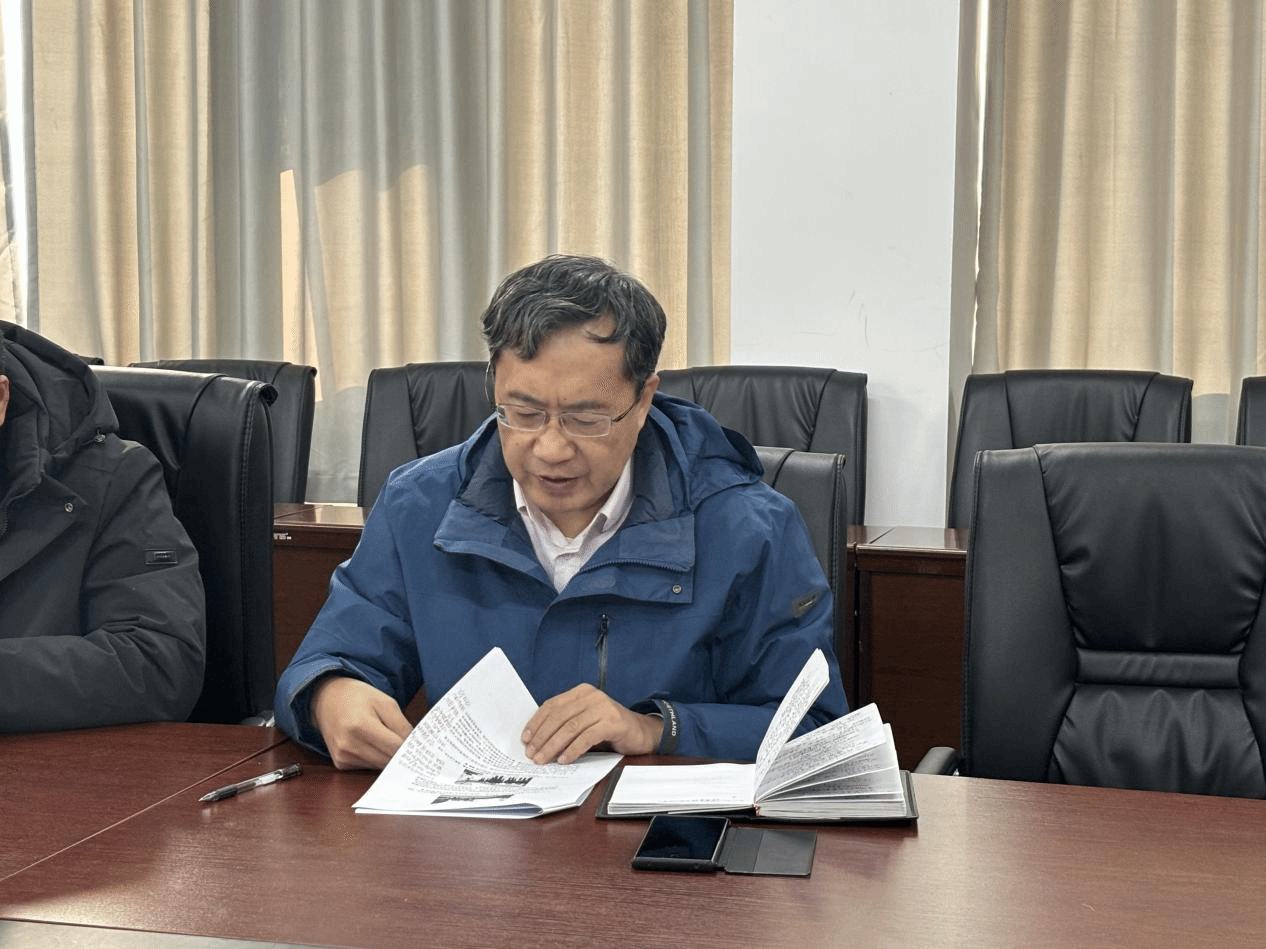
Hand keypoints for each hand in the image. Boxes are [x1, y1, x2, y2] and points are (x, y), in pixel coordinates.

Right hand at [310, 675, 411, 770]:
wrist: (327, 698)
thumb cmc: (358, 697)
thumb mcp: (385, 702)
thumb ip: (401, 725)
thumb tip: (414, 745)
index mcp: (360, 726)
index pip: (394, 747)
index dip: (410, 747)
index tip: (420, 744)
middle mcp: (349, 745)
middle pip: (387, 760)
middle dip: (400, 753)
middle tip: (408, 744)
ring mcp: (343, 756)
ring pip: (378, 766)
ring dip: (387, 756)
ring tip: (386, 739)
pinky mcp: (340, 763)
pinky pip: (367, 767)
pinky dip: (374, 758)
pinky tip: (372, 744)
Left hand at [521, 684, 661, 764]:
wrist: (640, 732)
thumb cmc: (608, 728)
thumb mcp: (585, 721)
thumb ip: (566, 723)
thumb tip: (537, 740)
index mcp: (581, 692)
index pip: (552, 705)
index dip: (537, 722)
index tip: (525, 739)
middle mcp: (592, 696)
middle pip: (560, 716)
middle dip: (542, 737)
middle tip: (532, 754)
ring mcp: (604, 707)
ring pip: (571, 727)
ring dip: (554, 745)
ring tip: (544, 759)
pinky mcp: (614, 722)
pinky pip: (588, 736)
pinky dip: (573, 749)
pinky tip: (565, 759)